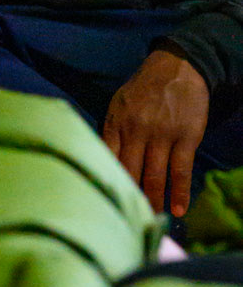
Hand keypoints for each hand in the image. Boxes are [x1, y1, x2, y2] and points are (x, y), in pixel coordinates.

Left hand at [103, 48, 209, 216]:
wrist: (176, 67)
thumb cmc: (143, 89)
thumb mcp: (118, 105)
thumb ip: (111, 132)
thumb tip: (101, 162)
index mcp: (116, 122)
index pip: (106, 159)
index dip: (106, 182)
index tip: (104, 202)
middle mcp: (136, 130)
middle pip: (129, 172)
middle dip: (128, 198)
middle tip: (128, 220)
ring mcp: (162, 134)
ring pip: (155, 175)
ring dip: (153, 200)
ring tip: (152, 219)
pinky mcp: (185, 137)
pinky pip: (181, 170)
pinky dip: (179, 191)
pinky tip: (178, 208)